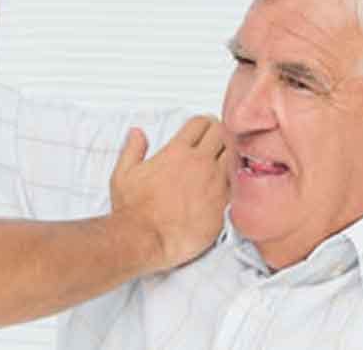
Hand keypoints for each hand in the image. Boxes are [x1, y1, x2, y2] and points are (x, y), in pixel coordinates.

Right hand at [109, 116, 229, 272]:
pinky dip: (235, 181)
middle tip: (217, 141)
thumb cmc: (133, 210)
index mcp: (177, 152)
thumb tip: (137, 134)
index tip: (203, 128)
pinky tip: (229, 185)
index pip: (201, 123)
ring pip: (235, 156)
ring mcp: (215, 183)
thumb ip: (133, 149)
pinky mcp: (224, 205)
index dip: (202, 123)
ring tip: (225, 161)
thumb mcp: (123, 173)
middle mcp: (199, 163)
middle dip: (220, 133)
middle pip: (222, 133)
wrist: (145, 239)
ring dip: (231, 155)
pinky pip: (239, 184)